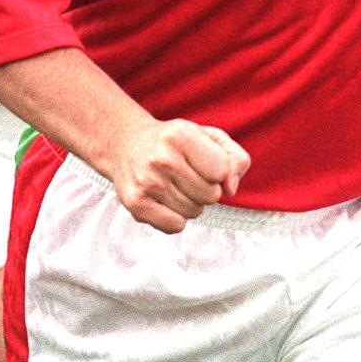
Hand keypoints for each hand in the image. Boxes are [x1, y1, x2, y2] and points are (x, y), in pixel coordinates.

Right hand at [109, 119, 249, 233]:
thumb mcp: (208, 137)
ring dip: (191, 203)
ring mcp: (147, 182)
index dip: (219, 172)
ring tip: (174, 186)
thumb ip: (235, 158)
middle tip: (187, 176)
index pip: (222, 171)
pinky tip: (165, 201)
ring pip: (194, 212)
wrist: (125, 145)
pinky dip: (175, 218)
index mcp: (181, 135)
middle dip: (206, 189)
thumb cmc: (174, 143)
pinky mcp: (136, 204)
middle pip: (211, 196)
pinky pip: (175, 226)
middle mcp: (162, 158)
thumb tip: (231, 189)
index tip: (203, 163)